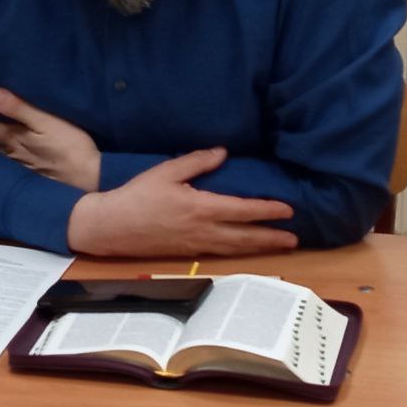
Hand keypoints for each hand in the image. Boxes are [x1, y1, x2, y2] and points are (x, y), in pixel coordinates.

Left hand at [0, 87, 101, 190]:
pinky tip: (8, 152)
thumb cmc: (69, 145)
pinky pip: (9, 164)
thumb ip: (19, 108)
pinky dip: (3, 155)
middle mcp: (11, 154)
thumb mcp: (46, 121)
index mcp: (12, 139)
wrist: (88, 177)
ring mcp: (20, 167)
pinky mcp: (31, 175)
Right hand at [66, 147, 298, 256]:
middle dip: (272, 237)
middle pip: (245, 236)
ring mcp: (196, 245)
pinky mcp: (187, 253)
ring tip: (279, 245)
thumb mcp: (166, 171)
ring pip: (235, 248)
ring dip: (260, 247)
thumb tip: (223, 153)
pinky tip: (245, 248)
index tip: (288, 210)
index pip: (242, 210)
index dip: (267, 210)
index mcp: (200, 208)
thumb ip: (196, 162)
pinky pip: (221, 252)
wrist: (112, 227)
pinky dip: (239, 251)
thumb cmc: (138, 195)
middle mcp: (203, 231)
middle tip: (294, 238)